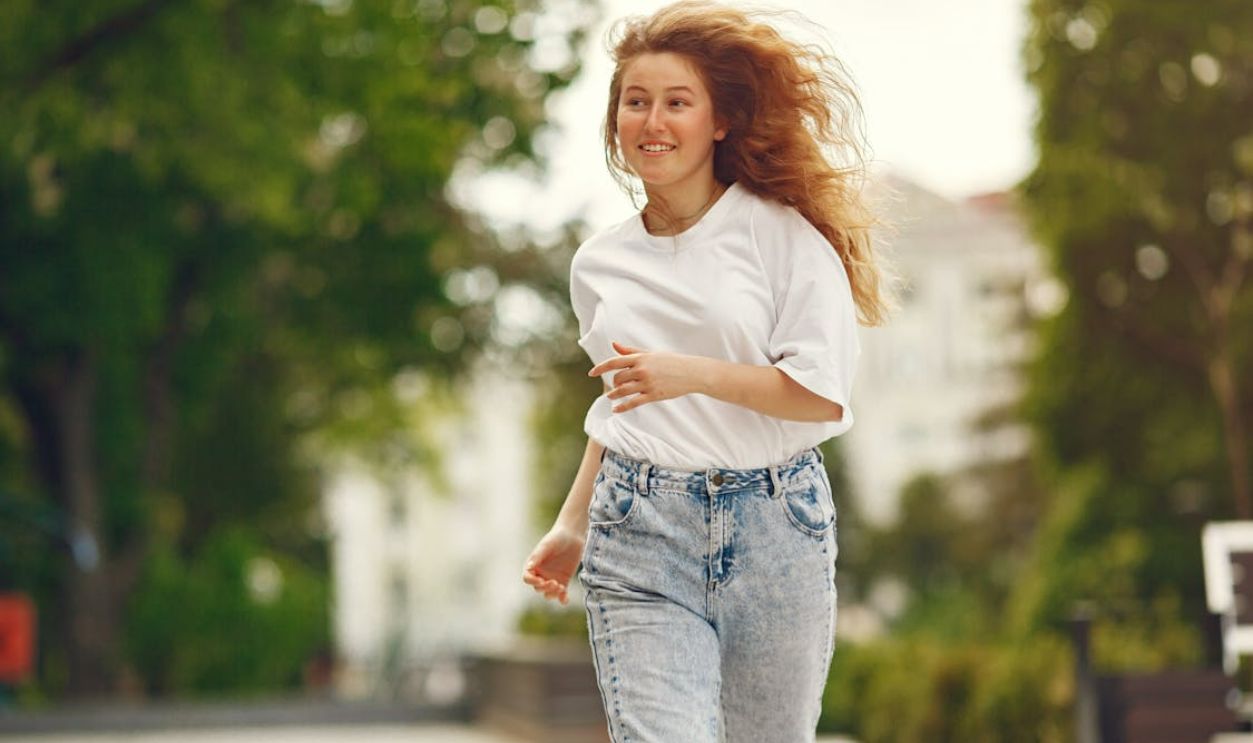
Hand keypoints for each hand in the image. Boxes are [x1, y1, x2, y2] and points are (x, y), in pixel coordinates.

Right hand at [522, 524, 585, 604]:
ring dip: (553, 594)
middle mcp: (541, 574)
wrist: (572, 535)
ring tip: (561, 587)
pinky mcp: (564, 581)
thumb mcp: (546, 545)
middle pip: (538, 588)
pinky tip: (565, 600)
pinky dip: (563, 599)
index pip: (527, 578)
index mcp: (533, 565)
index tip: (541, 581)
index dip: (532, 582)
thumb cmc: (556, 537)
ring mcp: (552, 578)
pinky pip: (561, 594)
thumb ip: (537, 556)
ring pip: (548, 593)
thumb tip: (528, 567)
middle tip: (555, 582)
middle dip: (545, 588)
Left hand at [588, 341, 706, 413]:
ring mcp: (647, 383)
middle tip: (615, 386)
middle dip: (614, 383)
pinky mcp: (653, 395)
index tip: (591, 373)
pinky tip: (615, 410)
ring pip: (623, 391)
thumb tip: (613, 345)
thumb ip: (631, 351)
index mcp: (640, 358)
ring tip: (610, 397)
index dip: (601, 368)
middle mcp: (642, 370)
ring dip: (614, 395)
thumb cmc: (671, 361)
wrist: (691, 372)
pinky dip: (622, 407)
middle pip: (618, 378)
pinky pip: (633, 403)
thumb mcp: (651, 354)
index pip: (614, 362)